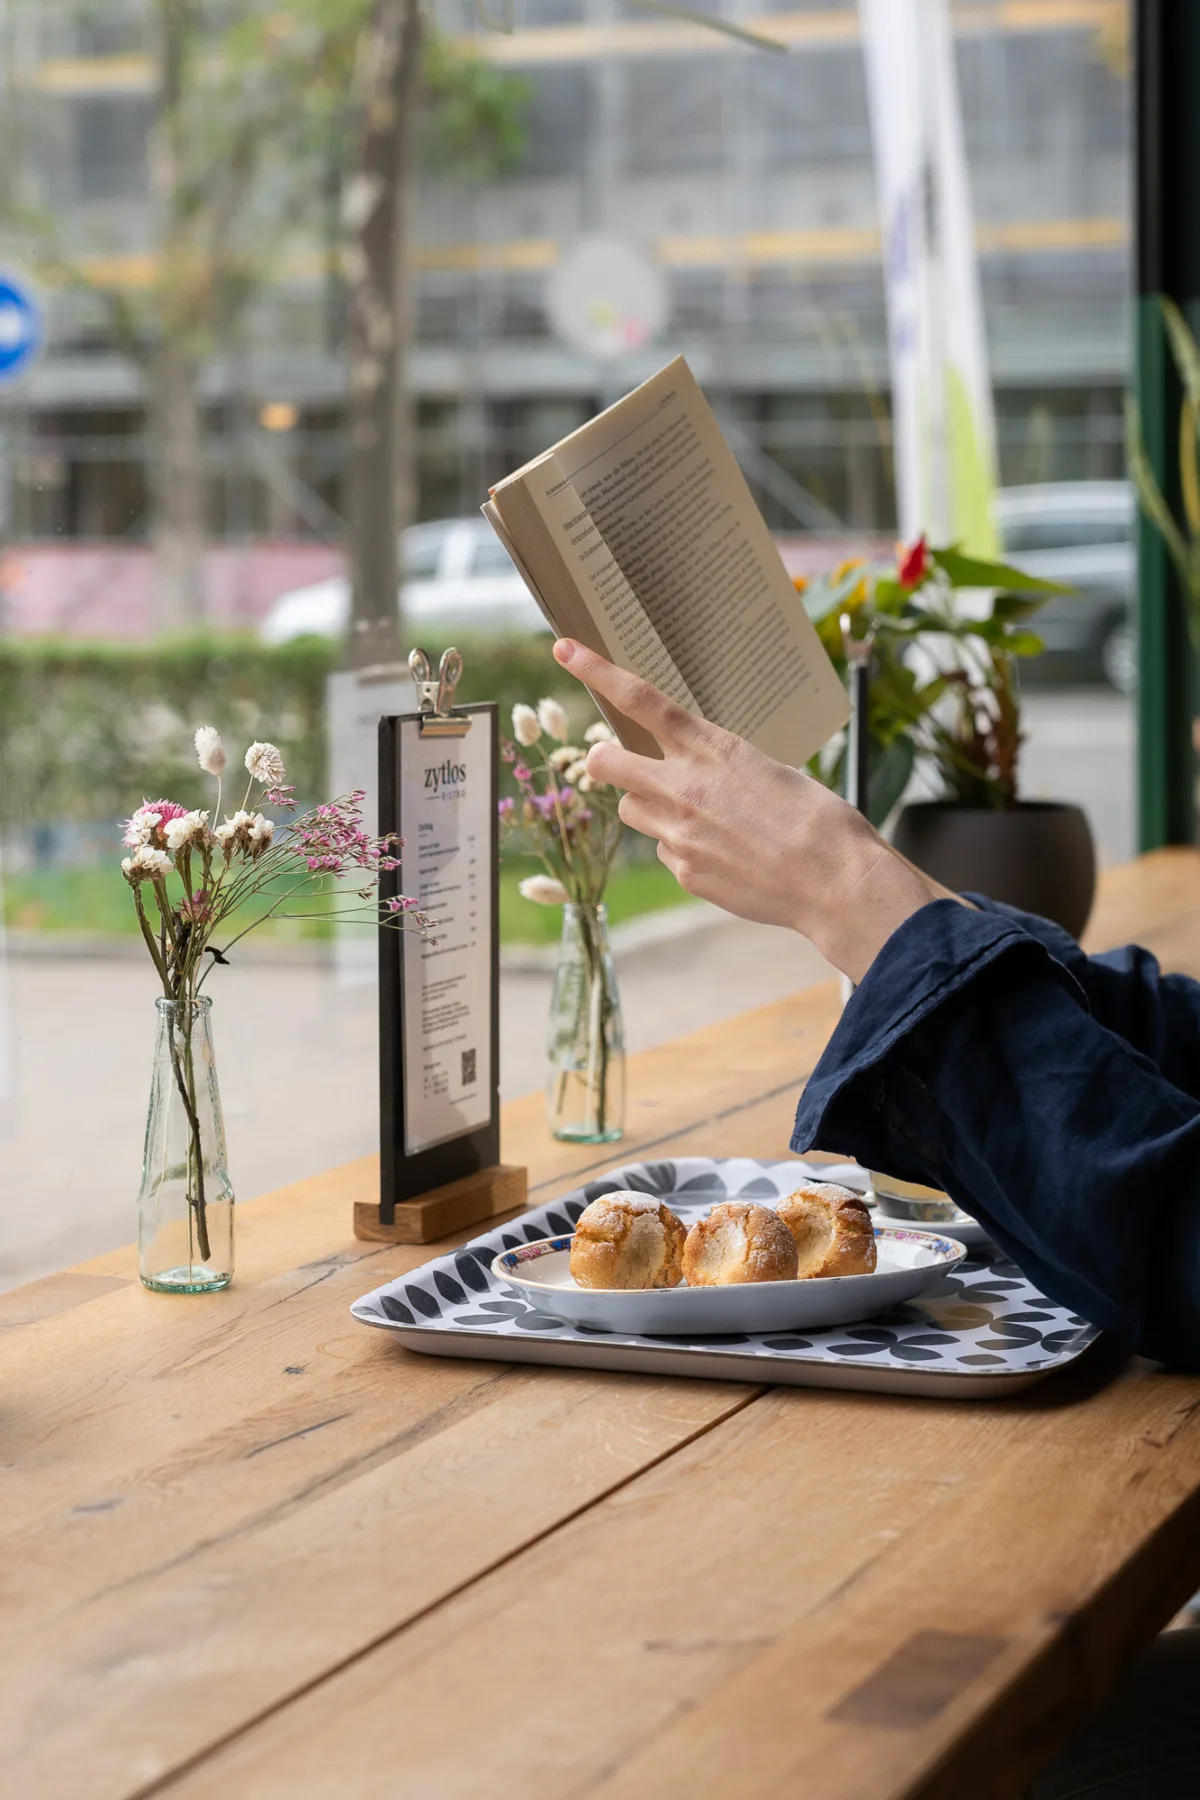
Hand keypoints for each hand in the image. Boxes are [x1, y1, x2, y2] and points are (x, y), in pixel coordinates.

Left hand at [553, 638, 956, 982]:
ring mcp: (678, 831)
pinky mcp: (683, 870)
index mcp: (711, 748)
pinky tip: (725, 855)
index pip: (640, 699)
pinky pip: (665, 850)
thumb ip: (719, 767)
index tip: (563, 649)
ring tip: (700, 818)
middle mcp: (684, 786)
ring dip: (650, 807)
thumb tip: (694, 778)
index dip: (596, 670)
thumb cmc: (817, 819)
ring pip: (631, 810)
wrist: (834, 880)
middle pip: (605, 762)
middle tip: (612, 761)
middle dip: (602, 759)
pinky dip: (683, 848)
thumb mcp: (768, 771)